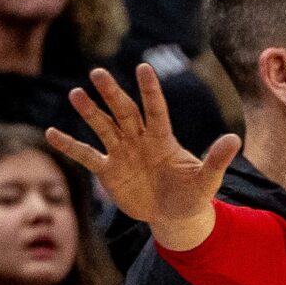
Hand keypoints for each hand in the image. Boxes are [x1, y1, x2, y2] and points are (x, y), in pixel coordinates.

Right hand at [50, 65, 241, 252]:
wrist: (175, 216)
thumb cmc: (192, 195)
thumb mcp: (206, 180)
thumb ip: (216, 159)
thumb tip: (235, 139)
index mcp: (162, 138)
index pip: (155, 109)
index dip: (150, 90)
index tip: (143, 68)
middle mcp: (139, 139)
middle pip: (124, 111)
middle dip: (112, 94)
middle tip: (98, 73)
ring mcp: (122, 152)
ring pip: (103, 127)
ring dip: (90, 112)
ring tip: (75, 94)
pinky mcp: (108, 170)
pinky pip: (86, 155)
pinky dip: (69, 145)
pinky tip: (50, 133)